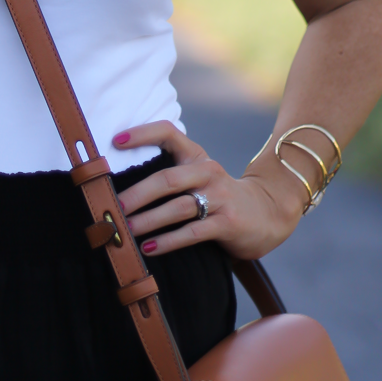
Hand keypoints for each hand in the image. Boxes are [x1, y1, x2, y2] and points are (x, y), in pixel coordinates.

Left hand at [112, 120, 301, 260]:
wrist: (267, 213)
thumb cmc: (218, 194)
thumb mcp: (198, 176)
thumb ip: (171, 174)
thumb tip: (121, 187)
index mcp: (196, 155)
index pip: (168, 133)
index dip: (142, 134)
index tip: (116, 141)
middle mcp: (207, 172)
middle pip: (167, 179)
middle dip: (137, 194)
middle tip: (115, 207)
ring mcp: (219, 197)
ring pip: (178, 207)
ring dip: (148, 220)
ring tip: (126, 230)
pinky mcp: (227, 223)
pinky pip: (192, 232)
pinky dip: (168, 241)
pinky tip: (148, 248)